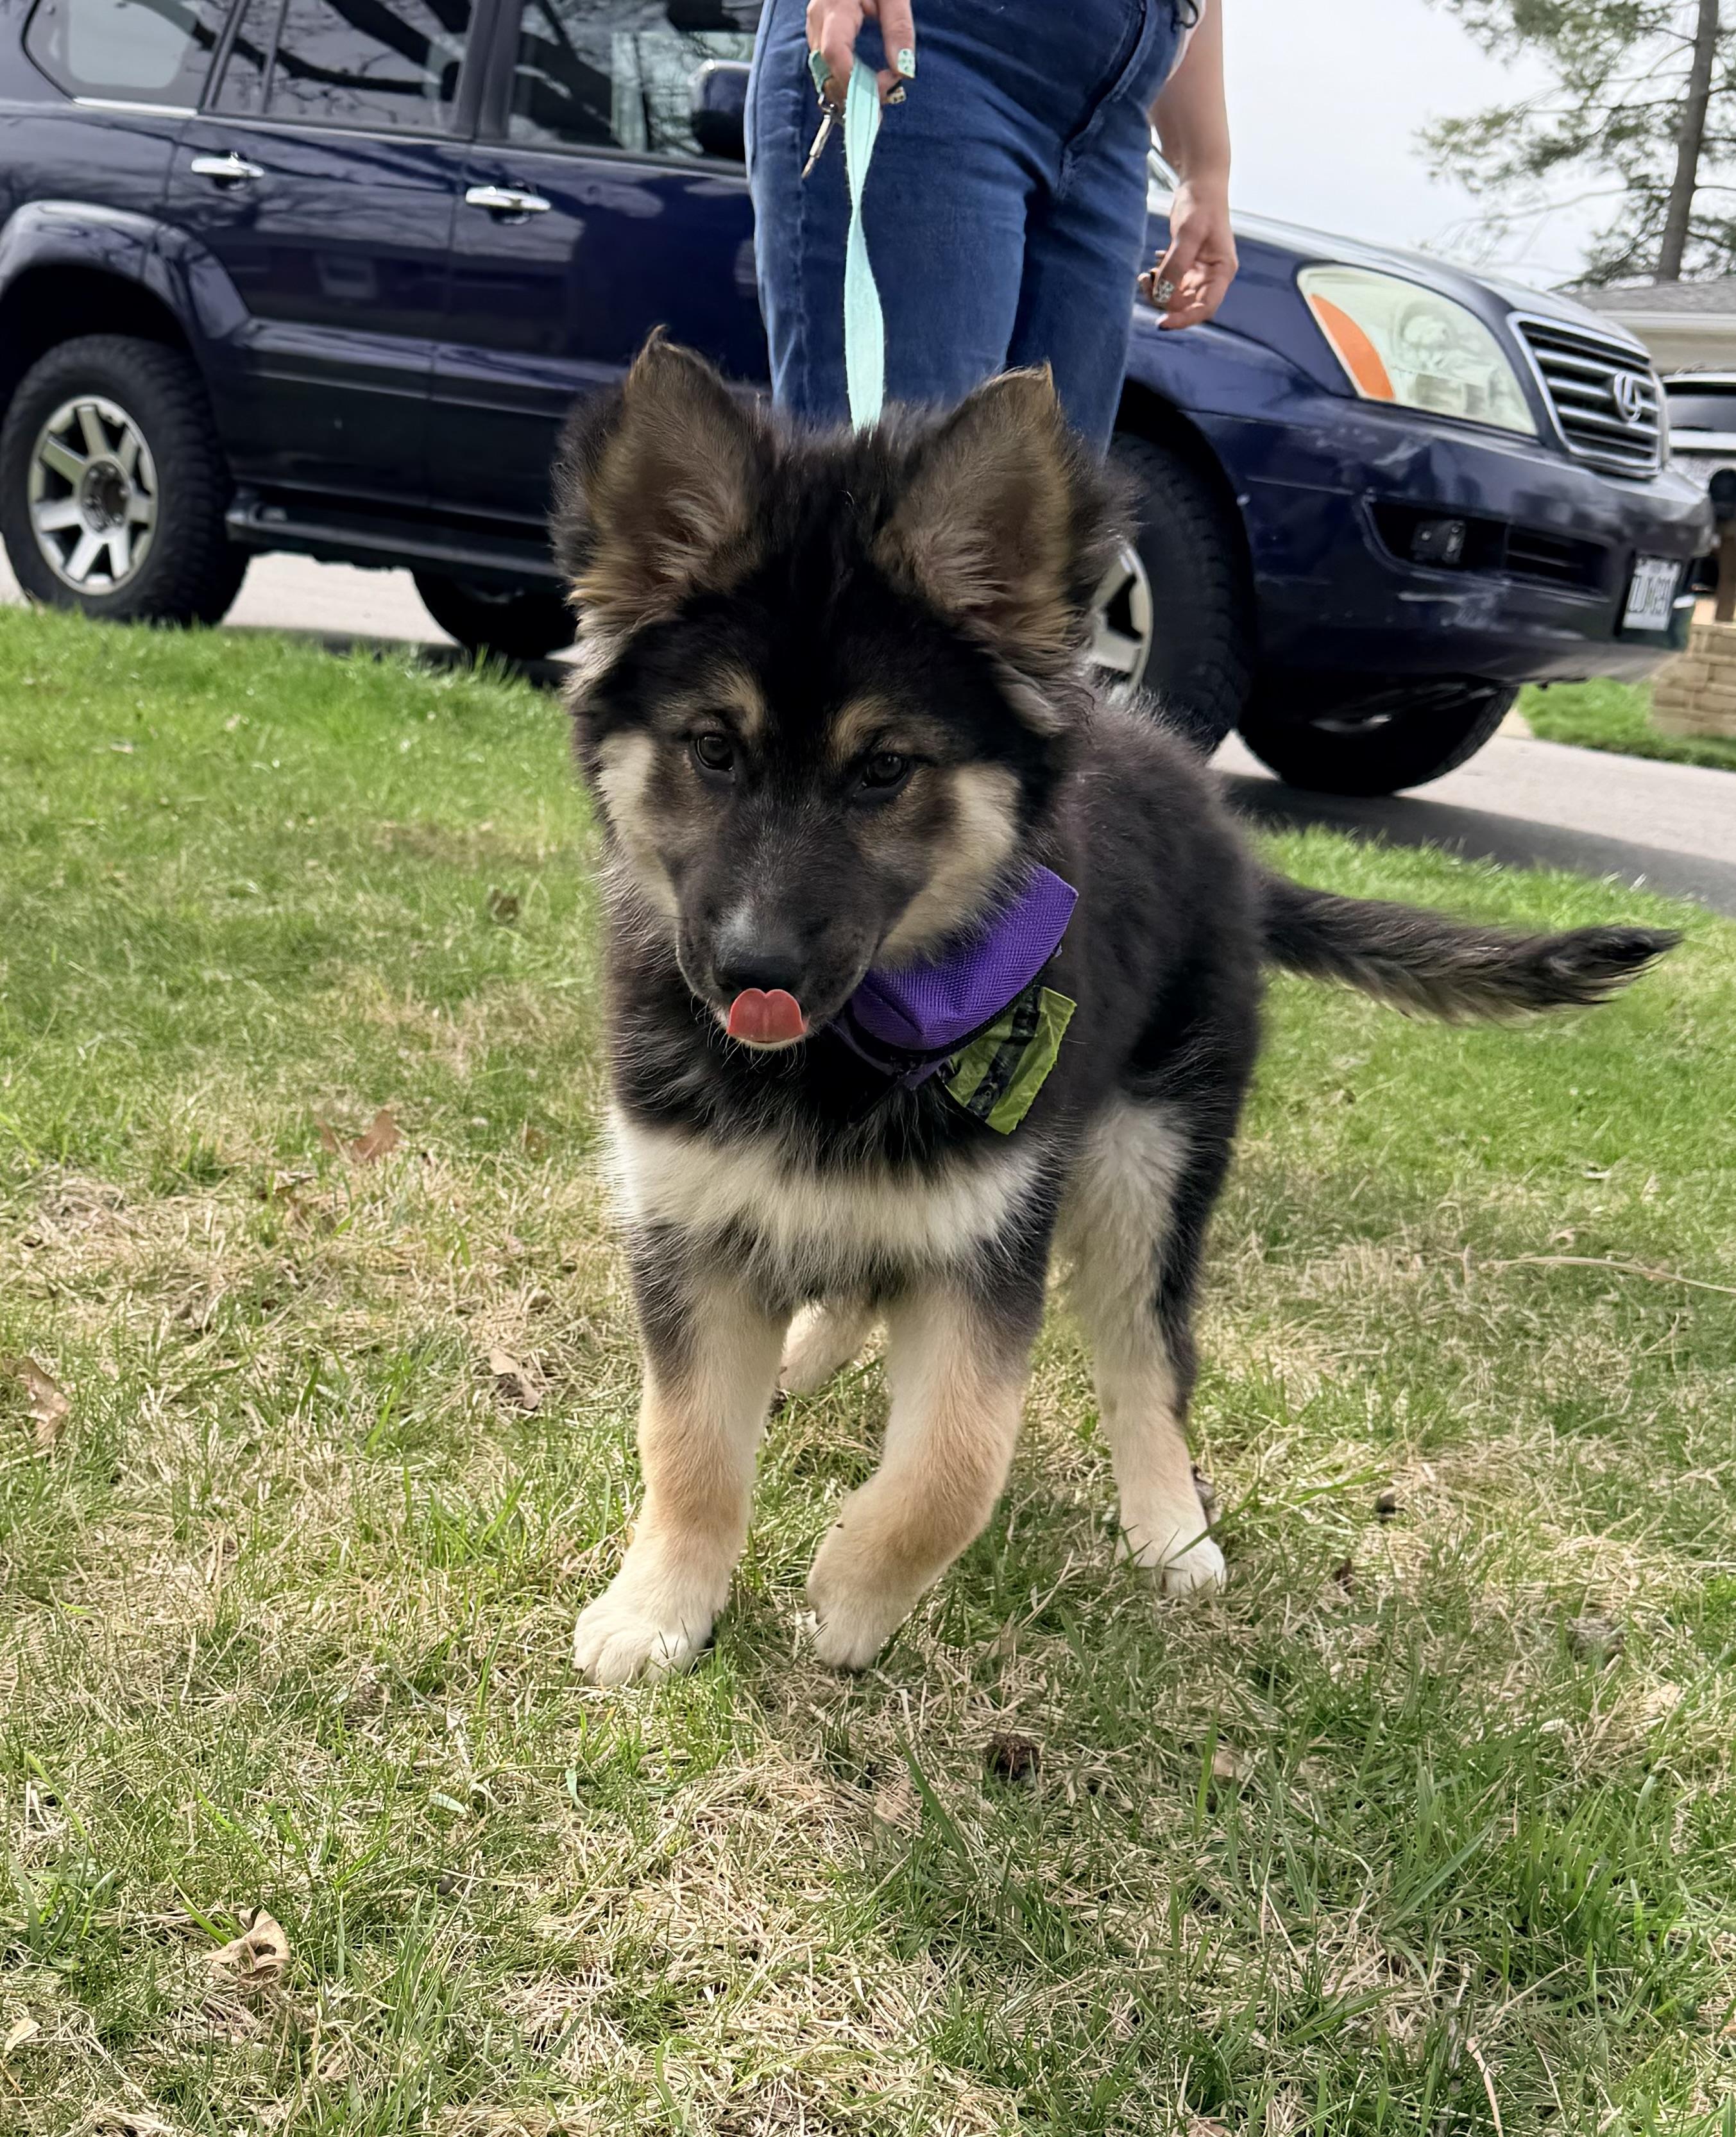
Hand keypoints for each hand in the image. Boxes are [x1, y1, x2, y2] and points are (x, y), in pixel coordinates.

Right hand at [807, 0, 916, 106]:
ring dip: (848, 92)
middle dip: (853, 94)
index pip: (835, 54)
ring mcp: (814, 27)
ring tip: (874, 98)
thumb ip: (898, 29)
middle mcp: (818, 20)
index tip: (884, 89)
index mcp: (835, 7)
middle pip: (826, 71)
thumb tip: (903, 71)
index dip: (856, 80)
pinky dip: (842, 81)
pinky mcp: (817, 32)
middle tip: (882, 105)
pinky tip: (862, 86)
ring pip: (823, 73)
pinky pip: (824, 66)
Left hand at [1140, 177, 1237, 329]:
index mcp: (1222, 270)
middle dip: (1164, 301)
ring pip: (1177, 297)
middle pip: (1188, 305)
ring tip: (1144, 276)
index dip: (1184, 319)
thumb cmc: (1200, 204)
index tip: (1162, 323)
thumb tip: (1163, 295)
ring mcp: (1200, 273)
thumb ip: (1176, 265)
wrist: (1200, 184)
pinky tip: (1151, 269)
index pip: (1206, 307)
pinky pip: (1171, 285)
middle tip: (1145, 283)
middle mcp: (1213, 276)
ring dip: (1158, 292)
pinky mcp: (1188, 267)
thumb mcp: (1188, 233)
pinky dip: (1159, 282)